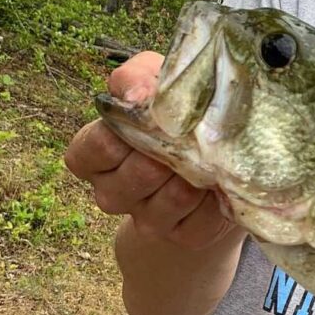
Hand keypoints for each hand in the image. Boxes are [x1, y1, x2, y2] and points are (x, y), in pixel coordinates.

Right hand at [64, 51, 234, 249]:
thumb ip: (136, 77)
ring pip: (174, 197)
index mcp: (92, 157)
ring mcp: (147, 220)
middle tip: (194, 134)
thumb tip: (137, 95)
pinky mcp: (183, 237)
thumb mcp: (152, 83)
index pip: (93, 149)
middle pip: (138, 174)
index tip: (154, 117)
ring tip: (210, 155)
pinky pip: (202, 220)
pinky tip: (221, 182)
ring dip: (199, 172)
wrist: (215, 165)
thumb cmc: (176, 117)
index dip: (125, 133)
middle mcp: (112, 193)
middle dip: (171, 150)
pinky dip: (219, 198)